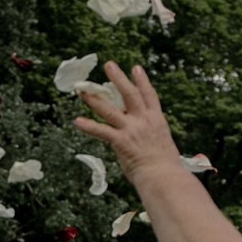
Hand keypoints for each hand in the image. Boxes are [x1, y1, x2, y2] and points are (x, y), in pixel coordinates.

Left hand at [72, 62, 186, 186]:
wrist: (164, 176)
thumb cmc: (165, 167)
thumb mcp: (161, 144)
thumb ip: (150, 137)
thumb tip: (142, 139)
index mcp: (156, 120)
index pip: (149, 95)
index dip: (142, 80)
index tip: (136, 68)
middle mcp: (144, 120)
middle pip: (129, 93)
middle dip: (118, 78)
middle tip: (108, 64)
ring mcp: (132, 129)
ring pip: (110, 109)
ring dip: (95, 99)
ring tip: (82, 91)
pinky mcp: (121, 141)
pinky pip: (101, 131)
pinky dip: (89, 126)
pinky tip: (77, 120)